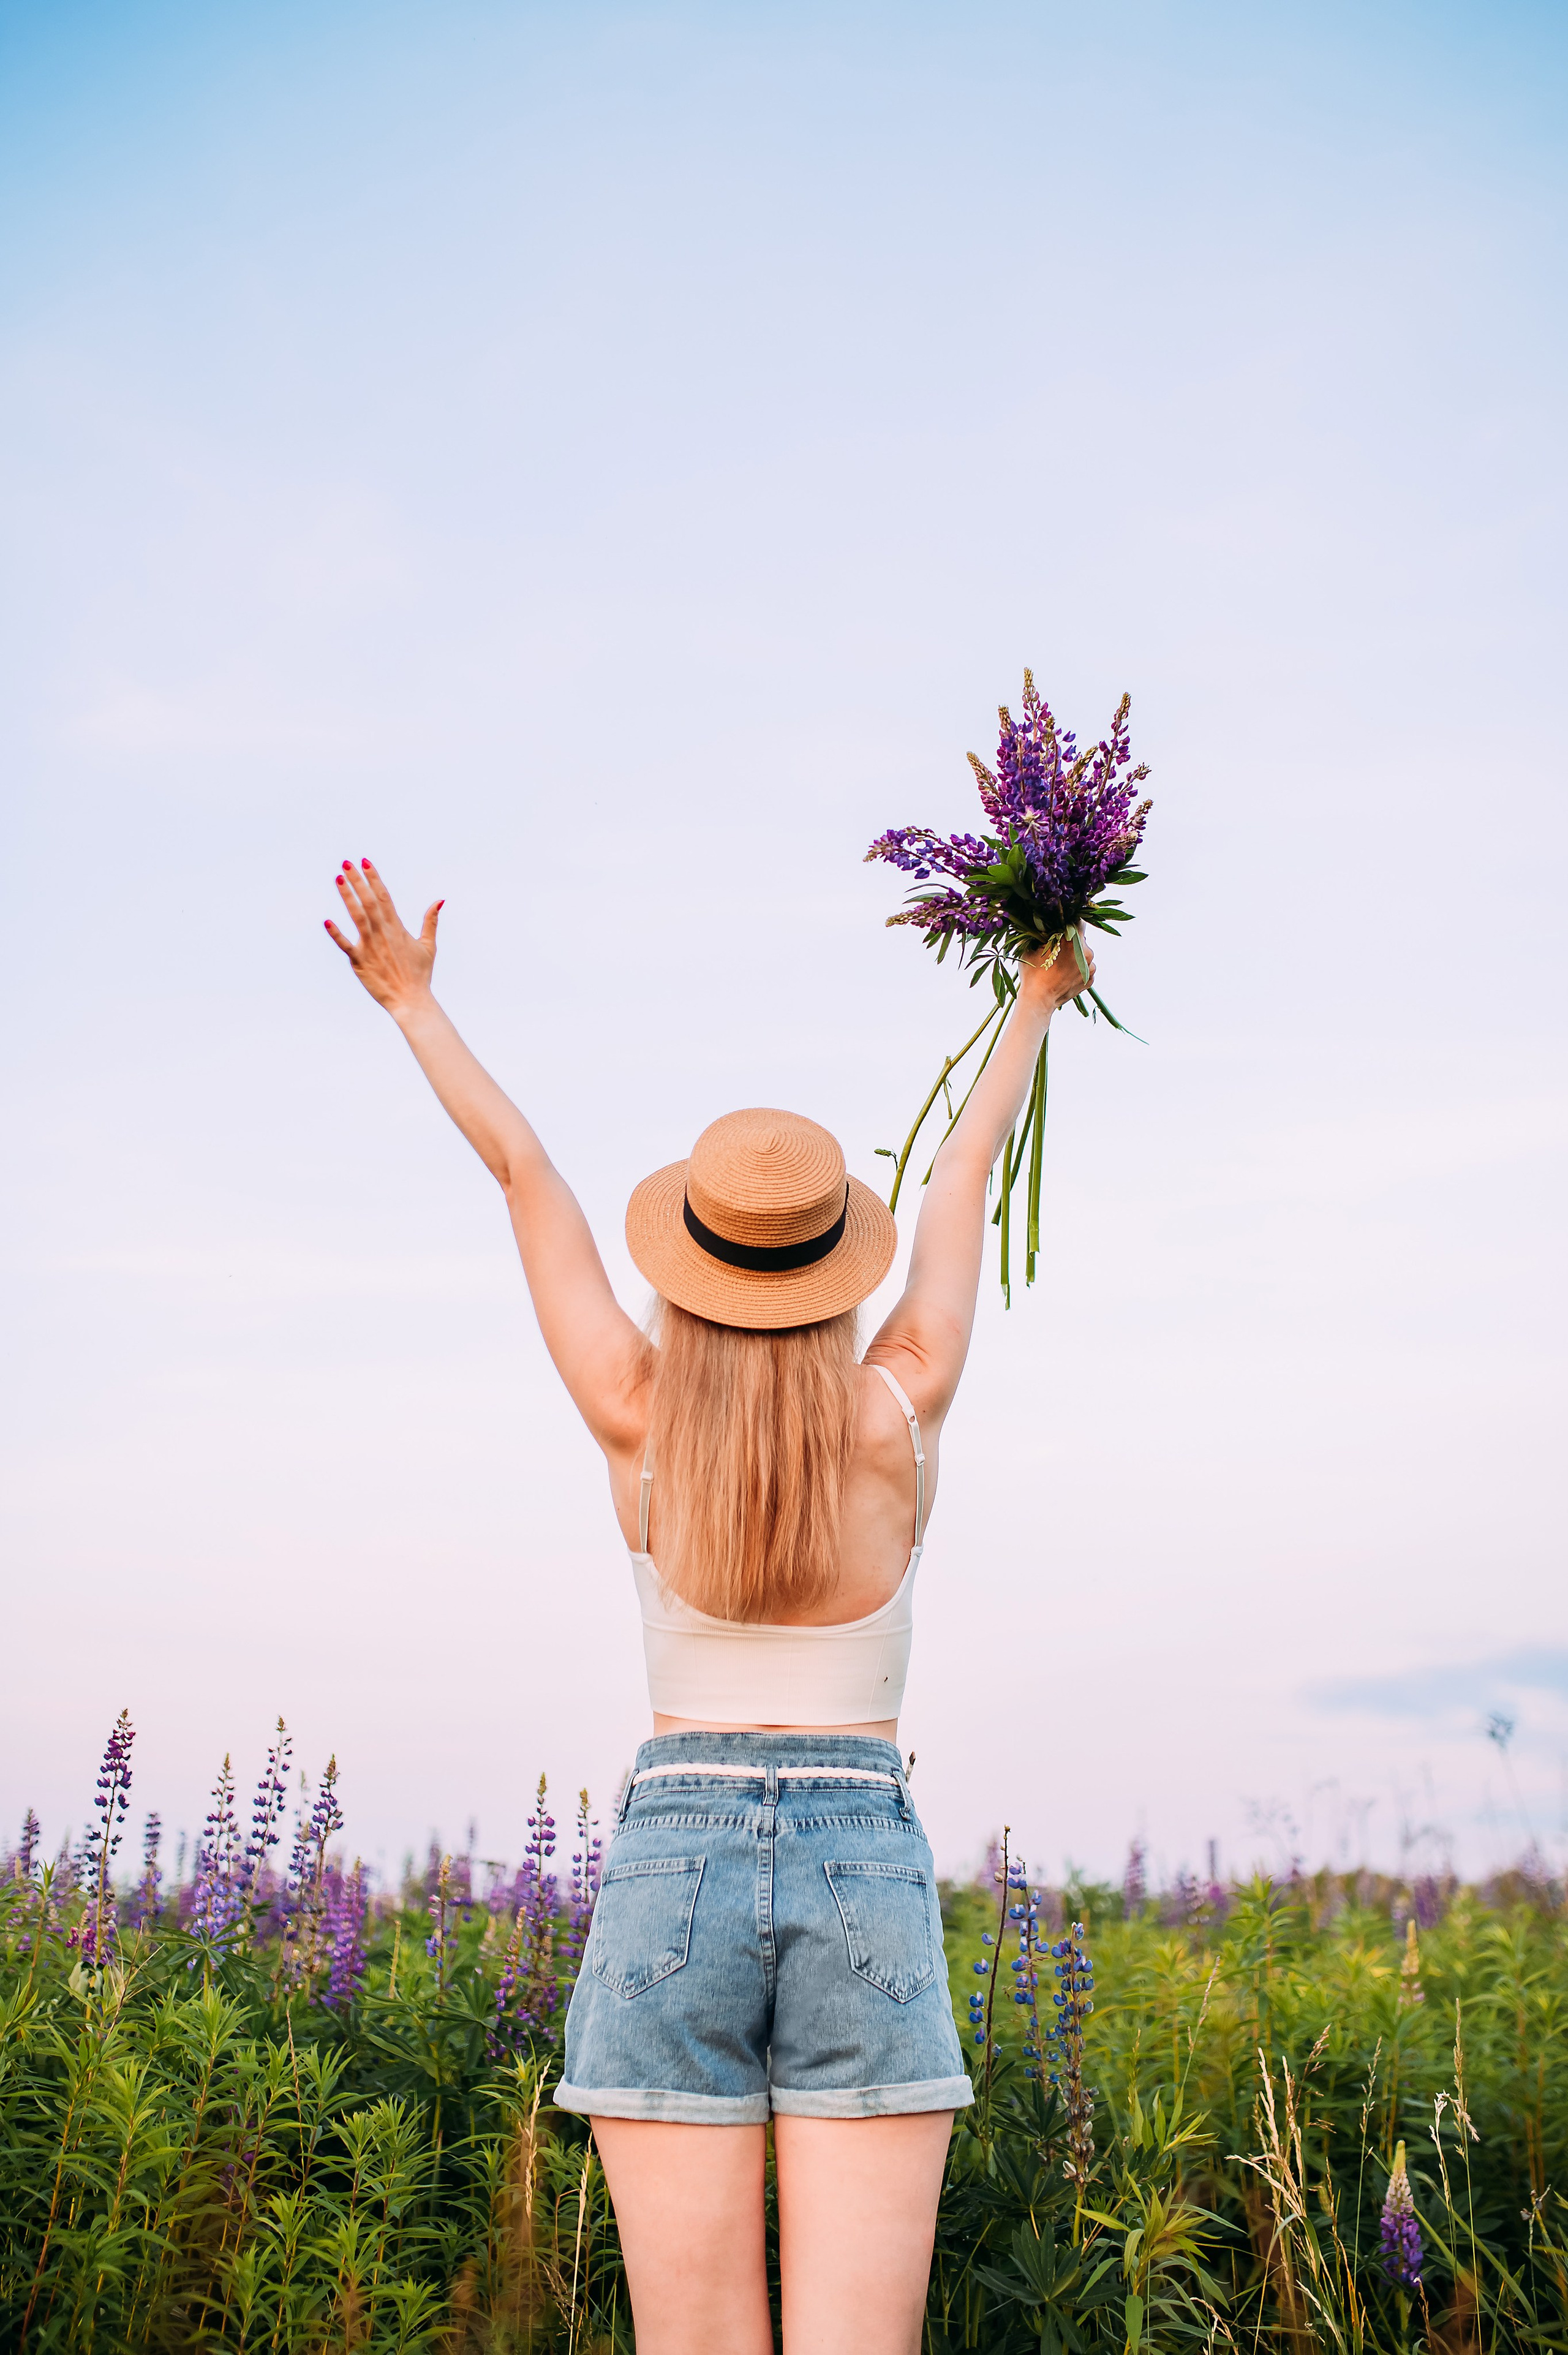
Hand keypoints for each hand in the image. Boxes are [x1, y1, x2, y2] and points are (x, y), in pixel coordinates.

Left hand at [324, 858, 442, 1014]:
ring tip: (339, 879)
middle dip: (358, 881)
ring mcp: (371, 947)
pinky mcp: (360, 962)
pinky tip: (327, 921)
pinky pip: (346, 946)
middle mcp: (383, 933)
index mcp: (397, 928)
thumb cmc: (420, 975)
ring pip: (358, 917)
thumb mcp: (429, 946)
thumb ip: (430, 921)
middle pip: (369, 901)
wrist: (411, 1000)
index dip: (374, 878)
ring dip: (348, 897)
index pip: (384, 897)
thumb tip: (439, 900)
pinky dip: (336, 934)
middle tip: (346, 863)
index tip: (365, 862)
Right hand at [1019, 929, 1094, 1011]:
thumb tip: (1045, 923)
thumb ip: (1042, 932)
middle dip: (1070, 942)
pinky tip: (1064, 975)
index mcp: (1074, 940)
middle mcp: (1087, 953)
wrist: (1038, 1000)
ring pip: (1083, 955)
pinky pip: (1085, 969)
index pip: (1078, 921)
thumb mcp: (1032, 947)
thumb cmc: (1032, 972)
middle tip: (1056, 950)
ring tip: (1059, 966)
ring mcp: (1090, 968)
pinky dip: (1077, 970)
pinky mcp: (1090, 980)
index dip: (1070, 921)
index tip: (1062, 926)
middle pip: (1081, 940)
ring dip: (1074, 957)